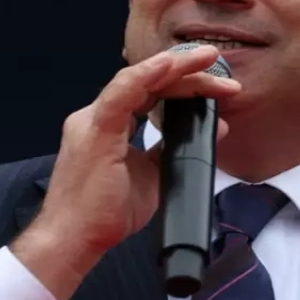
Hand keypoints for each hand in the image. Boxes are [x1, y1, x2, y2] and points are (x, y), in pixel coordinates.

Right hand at [11, 45, 239, 299]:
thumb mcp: (153, 175)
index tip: (219, 87)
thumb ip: (177, 149)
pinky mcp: (96, 131)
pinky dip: (146, 76)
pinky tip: (170, 64)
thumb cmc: (106, 213)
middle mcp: (99, 117)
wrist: (74, 239)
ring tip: (207, 60)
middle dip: (188, 74)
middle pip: (148, 84)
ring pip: (138, 81)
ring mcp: (95, 121)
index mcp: (110, 125)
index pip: (151, 93)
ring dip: (175, 68)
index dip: (184, 85)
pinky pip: (122, 93)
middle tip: (225, 78)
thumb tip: (215, 129)